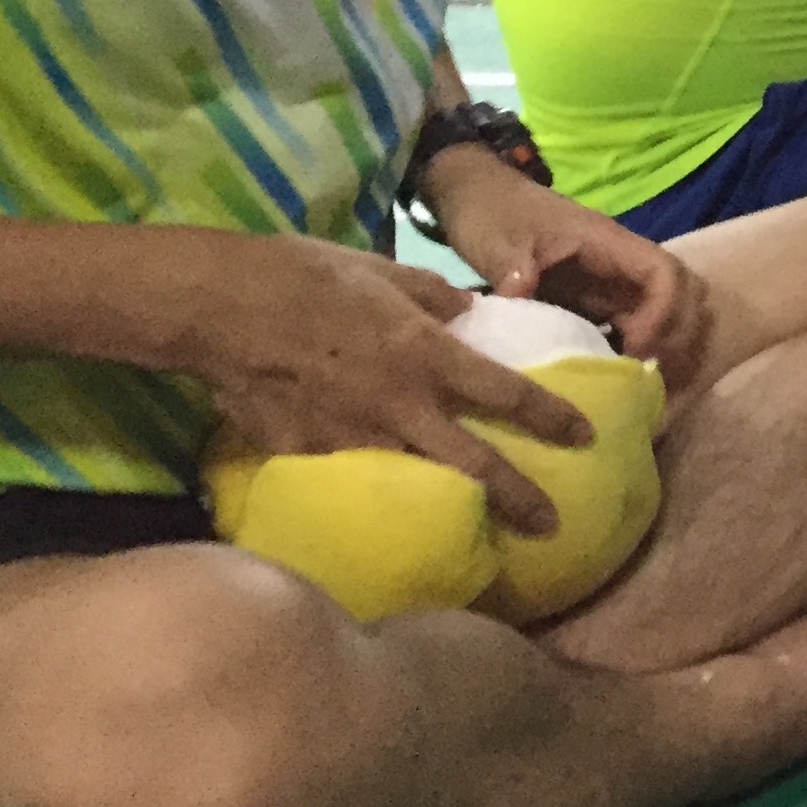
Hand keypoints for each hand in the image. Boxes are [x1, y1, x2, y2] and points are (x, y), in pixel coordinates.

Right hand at [180, 234, 585, 536]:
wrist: (221, 306)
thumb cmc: (306, 276)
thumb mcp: (384, 271)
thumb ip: (434, 296)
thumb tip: (468, 311)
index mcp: (427, 354)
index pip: (508, 394)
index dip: (552, 417)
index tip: (585, 436)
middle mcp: (401, 405)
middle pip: (475, 465)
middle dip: (519, 498)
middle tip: (551, 525)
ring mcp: (353, 438)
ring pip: (417, 486)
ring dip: (451, 510)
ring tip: (476, 534)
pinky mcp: (306, 457)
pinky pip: (351, 481)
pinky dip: (374, 497)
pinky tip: (385, 511)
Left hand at [434, 156, 714, 393]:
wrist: (475, 197)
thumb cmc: (492, 211)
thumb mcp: (497, 239)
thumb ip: (511, 269)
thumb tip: (519, 303)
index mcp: (606, 243)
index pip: (664, 273)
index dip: (664, 313)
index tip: (635, 350)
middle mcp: (618, 264)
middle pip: (679, 294)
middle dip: (672, 335)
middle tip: (643, 375)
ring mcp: (607, 282)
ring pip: (658, 313)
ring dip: (655, 346)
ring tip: (629, 384)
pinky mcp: (591, 300)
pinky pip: (627, 327)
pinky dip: (628, 352)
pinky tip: (606, 379)